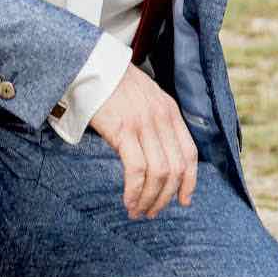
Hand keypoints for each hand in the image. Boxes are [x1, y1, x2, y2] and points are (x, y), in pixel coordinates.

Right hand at [88, 65, 197, 219]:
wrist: (88, 64)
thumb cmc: (110, 84)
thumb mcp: (143, 98)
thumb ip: (153, 120)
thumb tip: (153, 150)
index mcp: (170, 111)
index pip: (189, 154)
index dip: (190, 181)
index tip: (183, 200)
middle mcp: (162, 118)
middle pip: (176, 168)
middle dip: (166, 196)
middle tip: (152, 213)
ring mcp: (144, 124)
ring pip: (159, 173)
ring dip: (149, 198)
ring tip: (138, 212)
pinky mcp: (123, 130)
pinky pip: (137, 169)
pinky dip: (135, 191)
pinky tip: (128, 201)